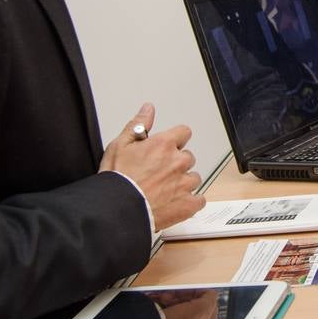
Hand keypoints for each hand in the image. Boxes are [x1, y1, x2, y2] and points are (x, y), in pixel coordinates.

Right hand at [100, 103, 204, 230]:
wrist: (117, 209)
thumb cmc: (117, 180)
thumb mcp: (120, 145)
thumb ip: (138, 124)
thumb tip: (148, 109)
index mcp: (164, 145)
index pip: (184, 132)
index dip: (175, 140)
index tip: (167, 148)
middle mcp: (178, 162)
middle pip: (188, 157)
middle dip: (176, 163)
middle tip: (159, 173)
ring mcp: (185, 183)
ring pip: (194, 178)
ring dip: (183, 182)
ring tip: (165, 190)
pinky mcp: (188, 204)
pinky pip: (199, 200)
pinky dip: (191, 202)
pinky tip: (177, 203)